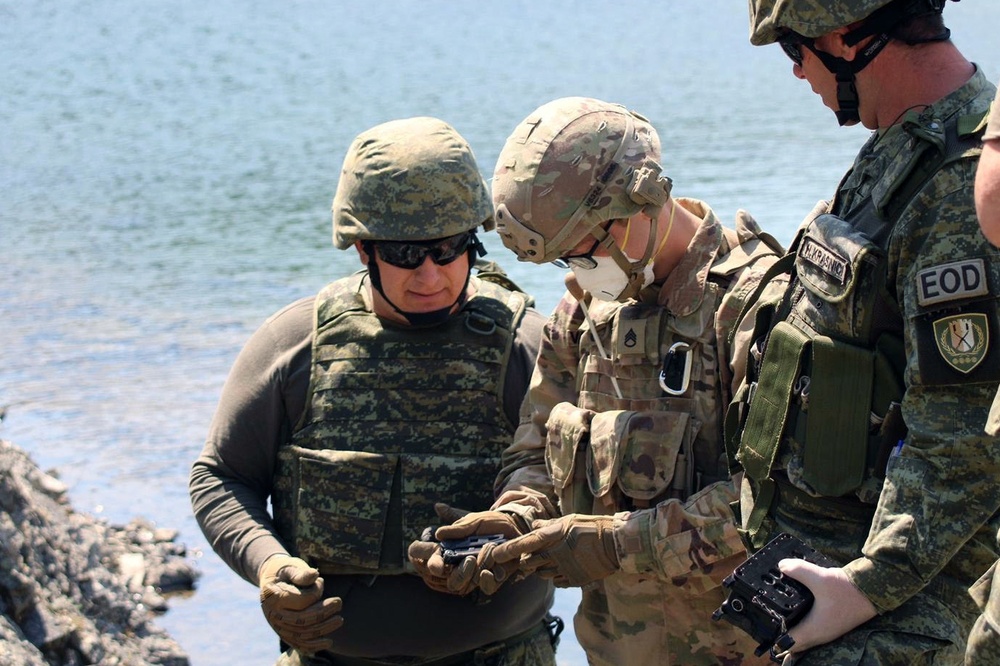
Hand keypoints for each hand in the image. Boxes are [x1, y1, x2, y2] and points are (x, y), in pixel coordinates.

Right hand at [258, 554, 343, 652]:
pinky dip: (313, 645)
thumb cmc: (284, 570)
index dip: (315, 592)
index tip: (321, 581)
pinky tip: (328, 643)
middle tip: (339, 603)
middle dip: (323, 613)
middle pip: (302, 620)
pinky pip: (298, 643)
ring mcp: (277, 626)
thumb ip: (301, 573)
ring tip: (339, 620)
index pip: (301, 601)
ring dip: (323, 629)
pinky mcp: (283, 633)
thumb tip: (315, 575)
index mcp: (272, 597)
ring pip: (302, 634)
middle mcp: (273, 615)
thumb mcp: (291, 567)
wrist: (270, 580)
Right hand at [407, 503, 528, 595]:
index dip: (434, 565)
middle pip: (452, 582)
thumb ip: (458, 529)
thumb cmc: (491, 522)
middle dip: (459, 574)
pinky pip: (487, 587)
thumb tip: (439, 534)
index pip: (437, 563)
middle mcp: (463, 566)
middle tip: (469, 559)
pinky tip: (491, 568)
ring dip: (479, 567)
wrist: (516, 525)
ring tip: (489, 547)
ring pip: (470, 584)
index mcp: (453, 551)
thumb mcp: (474, 521)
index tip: (436, 567)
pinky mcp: (494, 578)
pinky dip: (487, 580)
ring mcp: (478, 574)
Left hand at [483, 514, 618, 588]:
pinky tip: (566, 568)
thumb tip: (535, 524)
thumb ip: (549, 525)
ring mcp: (564, 569)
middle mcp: (555, 554)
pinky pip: (557, 582)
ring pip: (542, 574)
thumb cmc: (592, 527)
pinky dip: (557, 577)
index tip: (495, 555)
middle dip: (526, 562)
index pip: (524, 544)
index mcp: (552, 536)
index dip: (508, 550)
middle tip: (530, 559)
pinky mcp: (573, 580)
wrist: (616, 544)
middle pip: (529, 563)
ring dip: (542, 569)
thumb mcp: (569, 520)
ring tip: (555, 560)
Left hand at [773, 559, 876, 660]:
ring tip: (779, 613)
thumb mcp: (819, 578)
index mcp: (814, 631)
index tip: (762, 627)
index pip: (787, 643)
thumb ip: (798, 571)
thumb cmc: (847, 589)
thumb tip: (781, 566)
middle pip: (794, 642)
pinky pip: (812, 628)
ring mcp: (828, 630)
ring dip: (792, 628)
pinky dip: (803, 622)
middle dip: (780, 633)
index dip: (774, 638)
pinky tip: (798, 608)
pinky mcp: (833, 623)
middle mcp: (820, 635)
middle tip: (766, 618)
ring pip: (804, 636)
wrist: (873, 589)